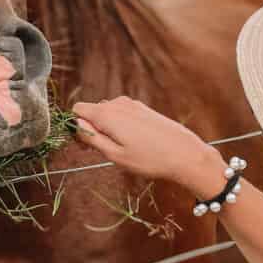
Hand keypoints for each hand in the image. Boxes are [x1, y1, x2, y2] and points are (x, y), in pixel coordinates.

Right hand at [72, 96, 221, 194]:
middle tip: (105, 151)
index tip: (86, 144)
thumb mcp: (115, 155)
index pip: (77, 110)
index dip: (76, 126)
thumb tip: (76, 124)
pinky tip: (135, 142)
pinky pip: (122, 113)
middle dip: (92, 128)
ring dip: (107, 128)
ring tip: (122, 148)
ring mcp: (132, 104)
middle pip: (93, 111)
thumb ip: (93, 138)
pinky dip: (120, 125)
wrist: (185, 154)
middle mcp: (118, 103)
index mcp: (107, 114)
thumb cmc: (150, 159)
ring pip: (108, 113)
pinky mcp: (143, 108)